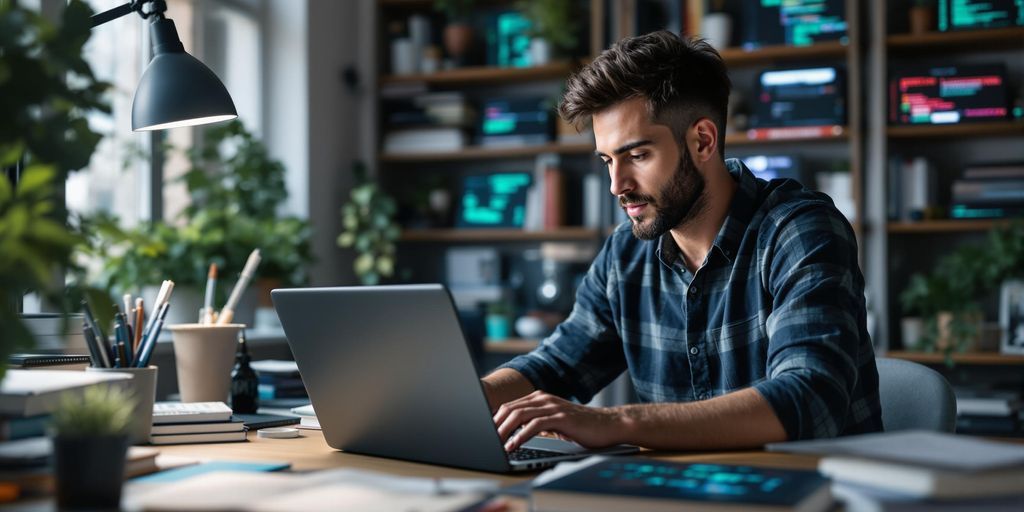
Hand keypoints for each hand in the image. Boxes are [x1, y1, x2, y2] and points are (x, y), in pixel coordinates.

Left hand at [492, 390, 625, 451]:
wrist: (608, 424)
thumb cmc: (582, 426)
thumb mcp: (555, 422)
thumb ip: (536, 423)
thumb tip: (515, 433)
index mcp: (540, 398)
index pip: (510, 406)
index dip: (495, 418)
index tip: (486, 431)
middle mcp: (544, 399)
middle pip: (511, 408)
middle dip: (495, 424)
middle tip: (486, 438)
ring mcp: (552, 407)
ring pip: (519, 415)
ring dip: (504, 430)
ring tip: (495, 443)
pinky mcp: (561, 417)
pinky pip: (534, 425)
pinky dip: (521, 435)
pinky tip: (513, 445)